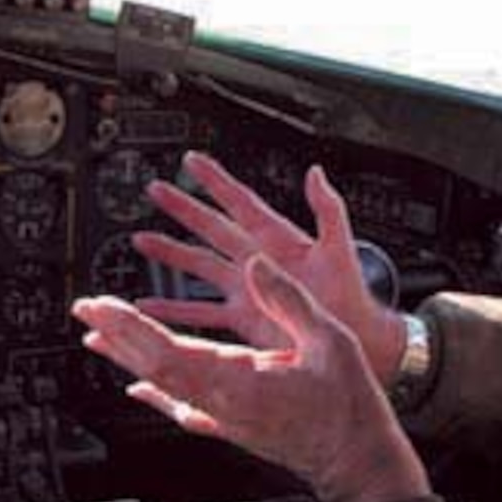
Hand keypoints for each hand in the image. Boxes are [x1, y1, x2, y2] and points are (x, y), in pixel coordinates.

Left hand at [72, 254, 429, 501]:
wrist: (358, 464)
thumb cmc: (350, 408)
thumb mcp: (330, 339)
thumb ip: (288, 300)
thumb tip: (254, 264)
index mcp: (241, 380)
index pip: (168, 350)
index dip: (130, 328)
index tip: (104, 305)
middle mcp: (223, 404)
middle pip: (154, 366)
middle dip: (116, 335)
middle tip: (87, 308)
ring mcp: (224, 420)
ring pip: (164, 385)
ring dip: (129, 358)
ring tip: (99, 337)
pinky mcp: (232, 428)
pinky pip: (183, 410)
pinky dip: (156, 395)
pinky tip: (137, 388)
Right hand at [134, 153, 407, 384]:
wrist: (357, 341)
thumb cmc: (353, 297)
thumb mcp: (341, 250)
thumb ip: (328, 211)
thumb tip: (316, 174)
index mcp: (279, 240)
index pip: (241, 203)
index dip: (217, 181)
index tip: (193, 161)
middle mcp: (258, 261)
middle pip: (212, 229)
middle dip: (183, 209)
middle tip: (157, 190)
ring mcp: (248, 290)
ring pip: (200, 267)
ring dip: (172, 254)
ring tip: (144, 242)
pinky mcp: (244, 319)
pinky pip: (203, 312)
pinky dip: (176, 309)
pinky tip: (154, 305)